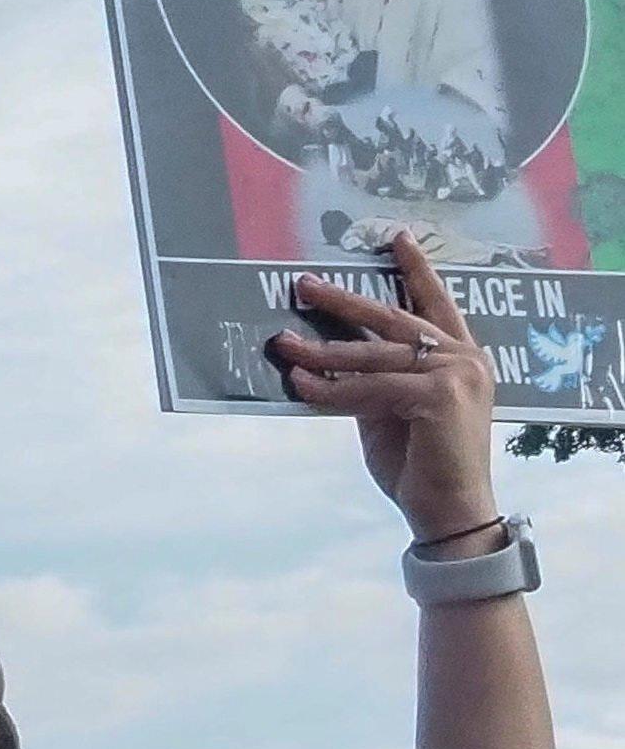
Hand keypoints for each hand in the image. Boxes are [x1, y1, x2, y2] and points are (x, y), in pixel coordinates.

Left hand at [263, 233, 501, 540]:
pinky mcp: (441, 395)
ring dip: (322, 350)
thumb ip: (370, 381)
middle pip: (394, 319)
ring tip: (282, 342)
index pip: (435, 304)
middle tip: (303, 283)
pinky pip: (370, 387)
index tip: (397, 238)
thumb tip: (324, 359)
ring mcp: (457, 374)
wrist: (447, 509)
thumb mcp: (388, 412)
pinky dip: (331, 388)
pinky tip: (300, 386)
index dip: (417, 270)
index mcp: (460, 357)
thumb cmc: (419, 464)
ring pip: (374, 355)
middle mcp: (465, 358)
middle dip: (344, 301)